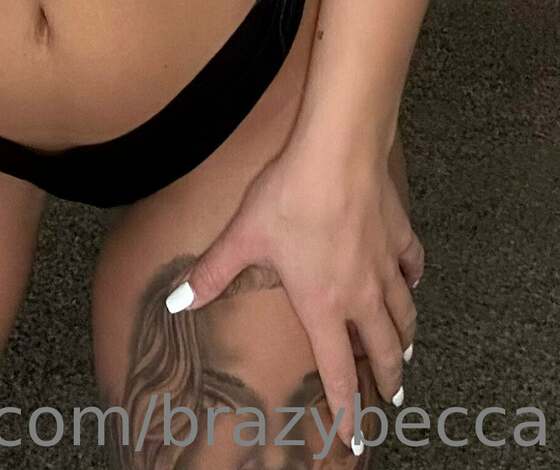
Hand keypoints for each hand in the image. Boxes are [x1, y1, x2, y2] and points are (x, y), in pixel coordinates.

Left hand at [165, 133, 423, 455]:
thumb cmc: (290, 196)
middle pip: (384, 350)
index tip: (355, 437)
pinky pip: (413, 266)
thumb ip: (212, 272)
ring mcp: (385, 264)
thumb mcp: (243, 236)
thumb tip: (177, 301)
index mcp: (324, 305)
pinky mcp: (399, 233)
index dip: (346, 410)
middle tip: (392, 398)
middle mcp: (361, 294)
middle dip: (389, 380)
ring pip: (404, 314)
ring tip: (403, 352)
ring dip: (404, 337)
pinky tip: (411, 281)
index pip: (339, 372)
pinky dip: (413, 280)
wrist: (337, 153)